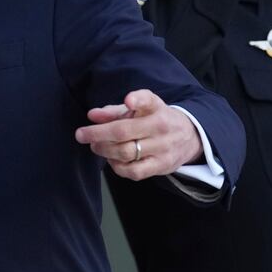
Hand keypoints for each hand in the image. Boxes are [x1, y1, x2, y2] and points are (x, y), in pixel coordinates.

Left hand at [75, 90, 204, 180]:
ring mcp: (162, 148)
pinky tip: (111, 159)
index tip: (129, 101)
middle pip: (124, 131)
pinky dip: (117, 167)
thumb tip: (92, 115)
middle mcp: (161, 126)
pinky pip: (134, 171)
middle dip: (97, 134)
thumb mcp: (139, 110)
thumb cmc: (155, 120)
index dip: (138, 100)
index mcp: (156, 107)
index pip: (149, 100)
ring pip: (126, 152)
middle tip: (82, 135)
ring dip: (104, 150)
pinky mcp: (161, 166)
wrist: (189, 137)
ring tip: (96, 146)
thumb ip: (114, 112)